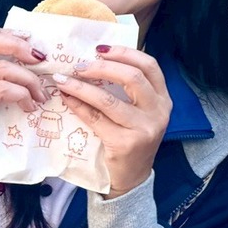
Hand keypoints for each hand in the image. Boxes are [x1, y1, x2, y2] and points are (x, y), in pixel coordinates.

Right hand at [0, 27, 51, 210]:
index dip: (4, 33)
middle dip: (16, 44)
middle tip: (39, 58)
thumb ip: (1, 79)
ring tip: (40, 95)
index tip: (29, 44)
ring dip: (29, 78)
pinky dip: (22, 94)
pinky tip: (30, 107)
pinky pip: (1, 90)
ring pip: (1, 68)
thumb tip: (35, 59)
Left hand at [53, 46, 170, 196]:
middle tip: (79, 66)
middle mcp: (158, 112)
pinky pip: (96, 118)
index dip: (125, 53)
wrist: (131, 178)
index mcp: (163, 99)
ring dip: (81, 87)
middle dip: (102, 67)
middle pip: (132, 77)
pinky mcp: (125, 143)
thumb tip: (96, 60)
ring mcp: (143, 129)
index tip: (101, 49)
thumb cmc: (131, 139)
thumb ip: (129, 90)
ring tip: (64, 80)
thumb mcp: (140, 113)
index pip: (150, 66)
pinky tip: (67, 99)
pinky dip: (78, 105)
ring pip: (109, 99)